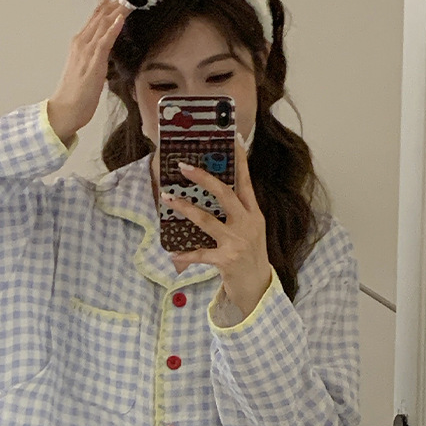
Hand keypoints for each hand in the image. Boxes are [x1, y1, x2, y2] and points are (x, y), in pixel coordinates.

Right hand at [47, 0, 130, 145]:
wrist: (65, 110)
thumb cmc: (78, 94)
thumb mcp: (90, 69)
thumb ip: (98, 56)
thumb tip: (108, 50)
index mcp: (80, 43)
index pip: (96, 17)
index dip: (107, 2)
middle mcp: (82, 42)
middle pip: (100, 15)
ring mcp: (86, 51)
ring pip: (103, 24)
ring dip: (116, 8)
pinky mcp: (92, 63)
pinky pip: (104, 42)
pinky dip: (112, 28)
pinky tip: (120, 18)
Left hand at [168, 136, 273, 319]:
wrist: (258, 287)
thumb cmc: (250, 254)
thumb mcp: (251, 229)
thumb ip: (238, 211)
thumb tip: (214, 191)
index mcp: (254, 213)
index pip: (246, 181)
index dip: (239, 159)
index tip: (232, 138)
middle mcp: (247, 224)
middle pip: (225, 194)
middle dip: (204, 178)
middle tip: (184, 167)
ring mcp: (236, 242)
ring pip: (206, 220)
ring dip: (184, 208)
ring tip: (168, 199)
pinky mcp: (226, 260)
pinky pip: (200, 254)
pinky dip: (185, 254)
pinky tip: (173, 253)